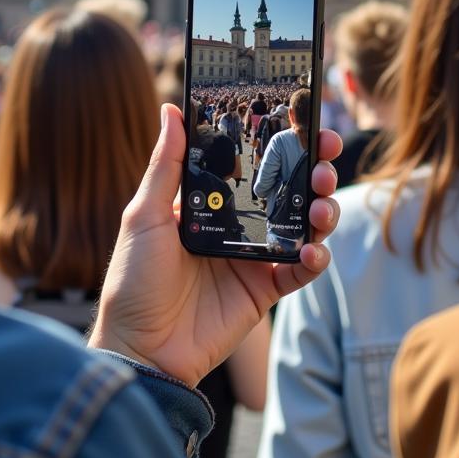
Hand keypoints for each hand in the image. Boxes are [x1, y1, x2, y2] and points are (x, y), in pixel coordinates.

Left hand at [88, 103, 341, 386]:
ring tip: (322, 203)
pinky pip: (301, 270)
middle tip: (326, 154)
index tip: (305, 120)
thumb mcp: (144, 215)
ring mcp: (254, 258)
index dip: (282, 141)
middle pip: (288, 188)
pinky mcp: (265, 290)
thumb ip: (165, 164)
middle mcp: (238, 225)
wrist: (140, 348)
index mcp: (211, 201)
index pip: (254, 163)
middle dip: (314, 168)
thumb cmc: (132, 280)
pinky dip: (315, 258)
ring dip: (322, 208)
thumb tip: (171, 109)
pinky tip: (312, 249)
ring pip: (303, 224)